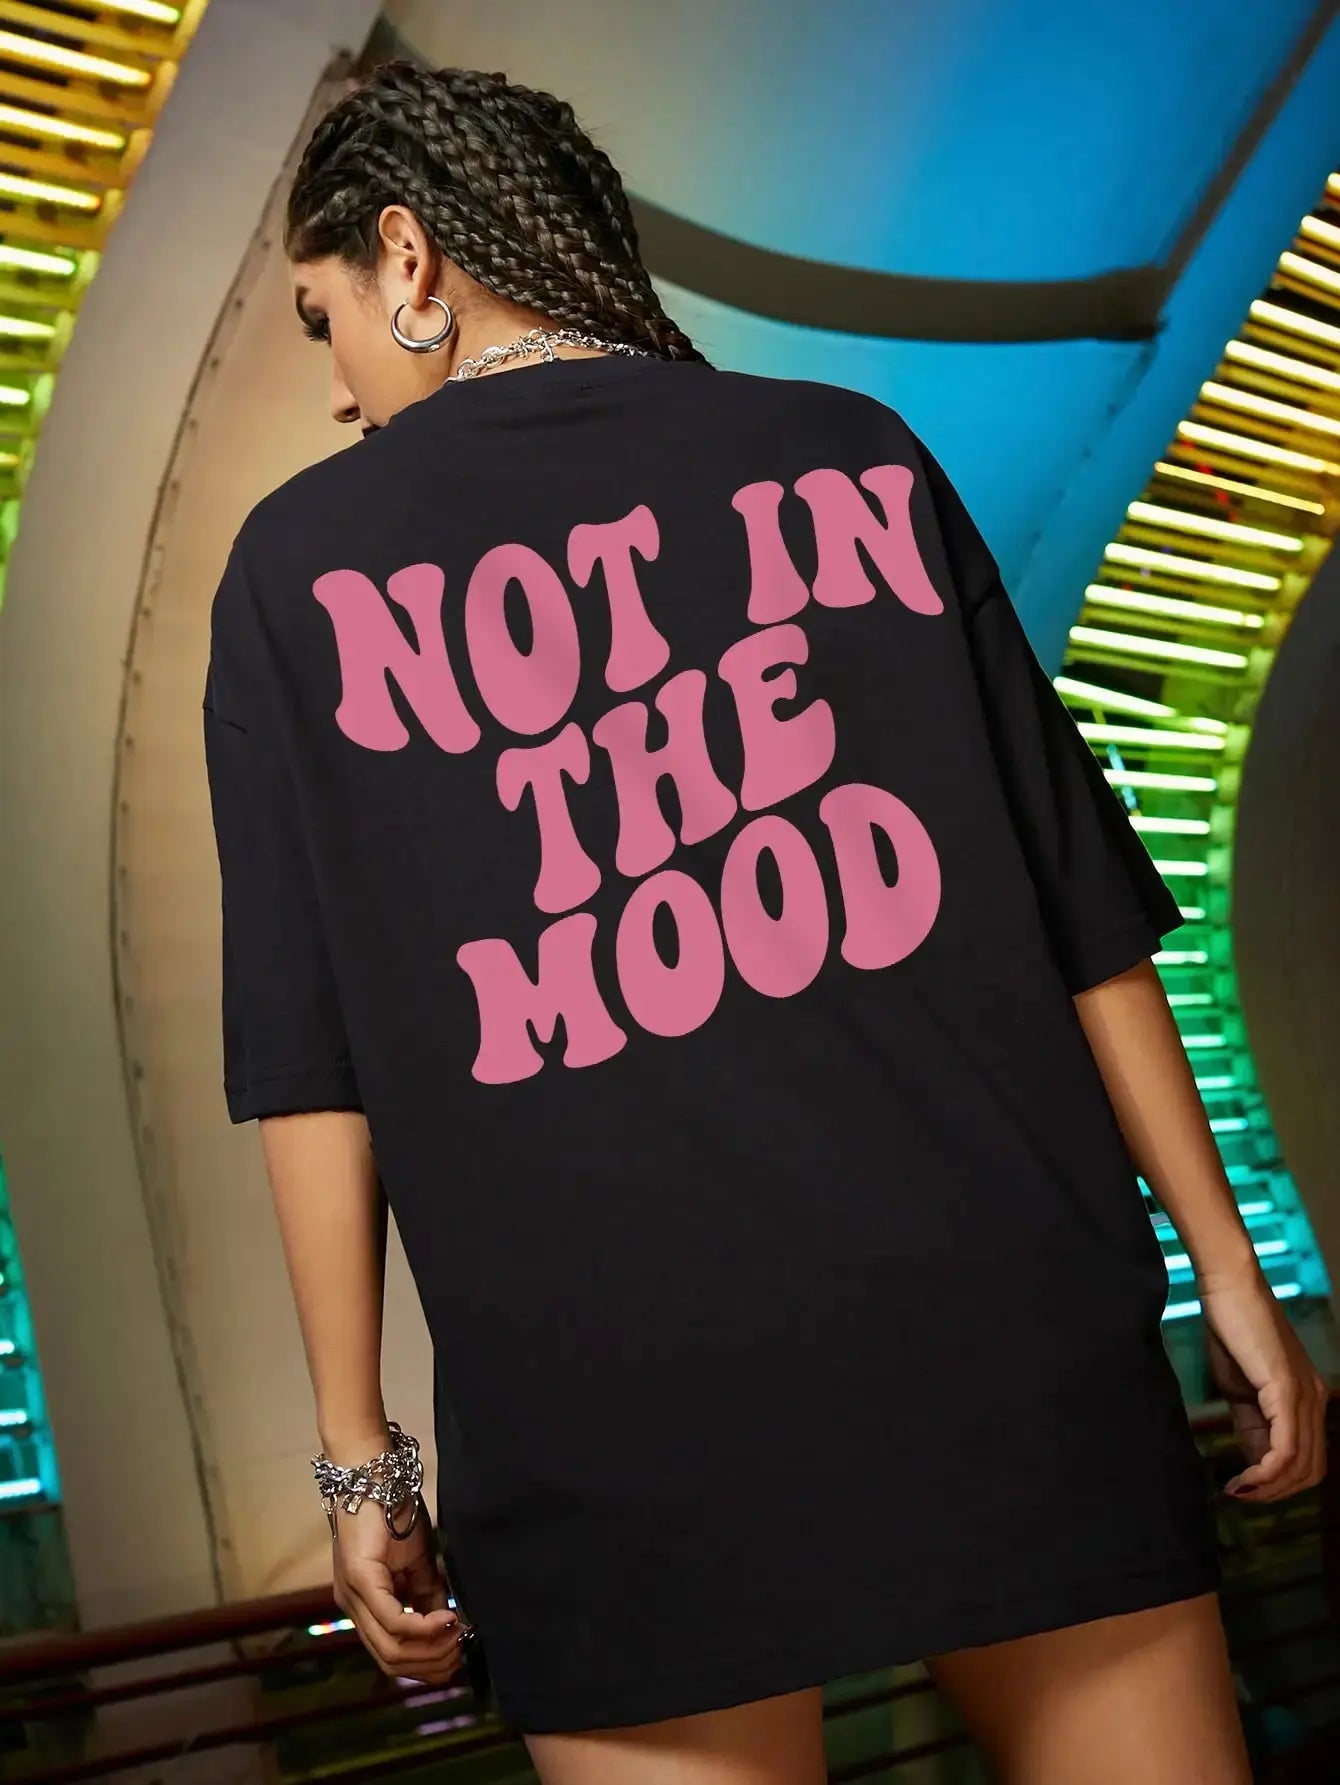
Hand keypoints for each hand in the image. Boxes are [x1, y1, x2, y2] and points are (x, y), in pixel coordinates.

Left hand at [330, 1491, 464, 1683]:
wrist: (373, 1474)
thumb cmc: (392, 1512)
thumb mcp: (417, 1562)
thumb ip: (428, 1593)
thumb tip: (450, 1623)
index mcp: (364, 1607)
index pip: (392, 1657)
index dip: (427, 1664)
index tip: (460, 1652)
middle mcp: (353, 1609)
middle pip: (391, 1662)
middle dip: (433, 1663)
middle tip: (464, 1647)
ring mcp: (352, 1597)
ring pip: (391, 1650)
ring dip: (431, 1649)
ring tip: (459, 1633)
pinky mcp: (360, 1580)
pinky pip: (393, 1621)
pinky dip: (423, 1627)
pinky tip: (447, 1618)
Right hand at [1196, 1259, 1328, 1501]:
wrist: (1229, 1287)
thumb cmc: (1232, 1330)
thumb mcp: (1241, 1388)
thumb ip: (1252, 1423)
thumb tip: (1254, 1462)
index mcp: (1308, 1399)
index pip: (1307, 1459)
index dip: (1278, 1484)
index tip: (1243, 1488)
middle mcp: (1316, 1401)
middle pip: (1311, 1471)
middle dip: (1275, 1493)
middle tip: (1240, 1495)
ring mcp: (1305, 1396)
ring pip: (1300, 1466)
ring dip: (1269, 1488)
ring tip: (1238, 1490)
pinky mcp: (1287, 1390)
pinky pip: (1285, 1448)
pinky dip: (1265, 1472)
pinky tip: (1242, 1478)